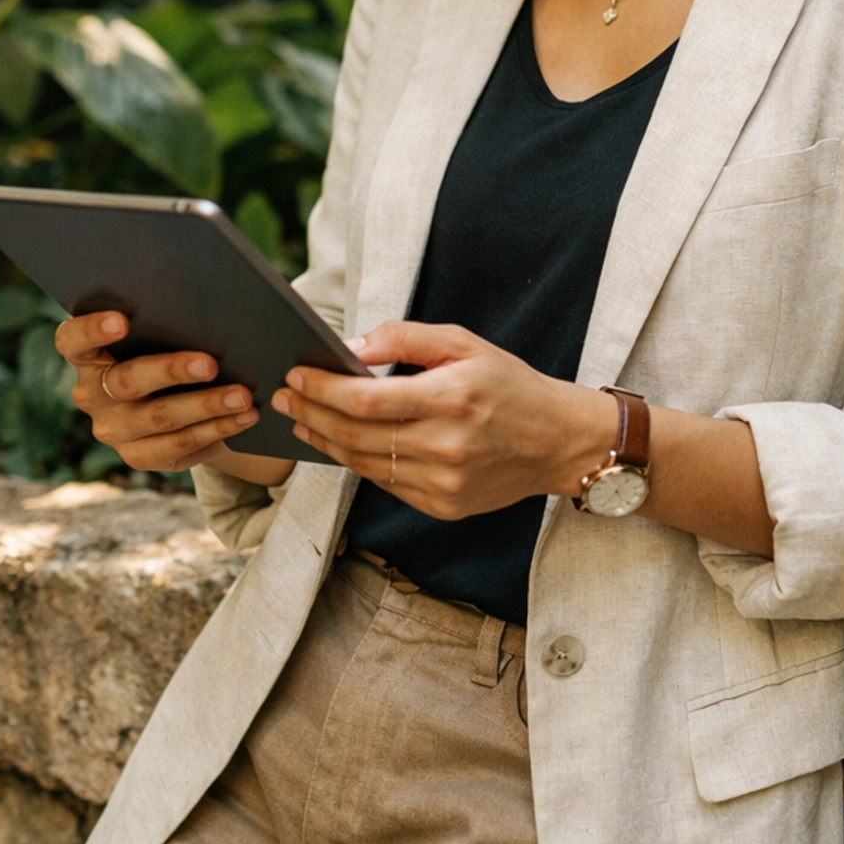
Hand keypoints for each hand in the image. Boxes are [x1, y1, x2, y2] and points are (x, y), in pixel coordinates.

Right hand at [56, 310, 258, 473]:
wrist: (178, 401)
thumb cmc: (168, 350)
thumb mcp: (160, 336)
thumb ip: (166, 323)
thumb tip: (211, 308)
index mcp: (87, 356)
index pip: (71, 341)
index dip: (91, 330)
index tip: (122, 321)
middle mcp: (92, 394)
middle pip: (126, 380)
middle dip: (172, 370)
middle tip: (211, 364)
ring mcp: (113, 429)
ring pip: (160, 417)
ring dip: (207, 405)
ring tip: (243, 396)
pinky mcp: (138, 455)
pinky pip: (180, 444)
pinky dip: (217, 428)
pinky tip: (244, 417)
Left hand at [271, 320, 616, 518]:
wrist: (559, 442)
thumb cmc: (510, 385)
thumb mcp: (465, 343)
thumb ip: (405, 338)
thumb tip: (351, 347)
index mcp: (452, 398)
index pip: (366, 400)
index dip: (322, 389)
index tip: (297, 374)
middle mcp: (447, 446)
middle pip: (355, 435)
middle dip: (311, 412)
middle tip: (284, 395)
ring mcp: (444, 483)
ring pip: (364, 464)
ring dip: (326, 440)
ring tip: (302, 418)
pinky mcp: (444, 506)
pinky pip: (385, 483)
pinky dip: (357, 462)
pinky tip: (341, 442)